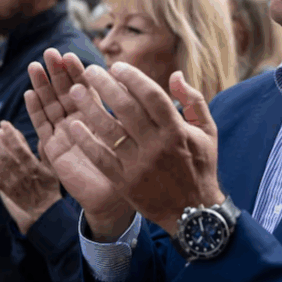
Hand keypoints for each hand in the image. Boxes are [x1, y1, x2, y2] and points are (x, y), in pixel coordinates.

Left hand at [0, 121, 61, 233]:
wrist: (45, 210)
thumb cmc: (50, 187)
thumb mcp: (52, 169)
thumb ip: (45, 154)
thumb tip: (40, 137)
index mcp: (32, 166)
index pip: (19, 147)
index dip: (10, 134)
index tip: (3, 123)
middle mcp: (20, 173)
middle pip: (4, 154)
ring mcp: (11, 182)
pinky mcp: (6, 190)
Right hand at [25, 49, 133, 240]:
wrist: (113, 200)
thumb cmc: (129, 168)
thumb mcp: (132, 136)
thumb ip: (132, 112)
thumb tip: (138, 86)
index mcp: (96, 115)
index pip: (86, 88)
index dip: (77, 72)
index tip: (71, 55)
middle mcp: (78, 121)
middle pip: (64, 91)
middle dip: (57, 73)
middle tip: (50, 53)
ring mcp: (63, 134)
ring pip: (50, 105)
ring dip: (42, 86)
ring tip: (35, 66)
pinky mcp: (53, 150)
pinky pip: (42, 127)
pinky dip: (35, 110)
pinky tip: (29, 94)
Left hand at [69, 63, 223, 235]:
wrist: (193, 214)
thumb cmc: (200, 167)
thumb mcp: (207, 132)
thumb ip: (193, 100)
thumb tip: (174, 75)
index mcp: (176, 131)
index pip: (151, 96)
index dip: (132, 78)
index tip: (117, 66)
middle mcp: (157, 146)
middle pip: (126, 109)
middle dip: (105, 86)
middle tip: (89, 70)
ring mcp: (139, 165)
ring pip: (109, 131)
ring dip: (90, 108)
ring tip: (75, 91)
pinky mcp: (125, 183)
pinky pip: (101, 158)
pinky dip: (86, 141)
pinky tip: (74, 126)